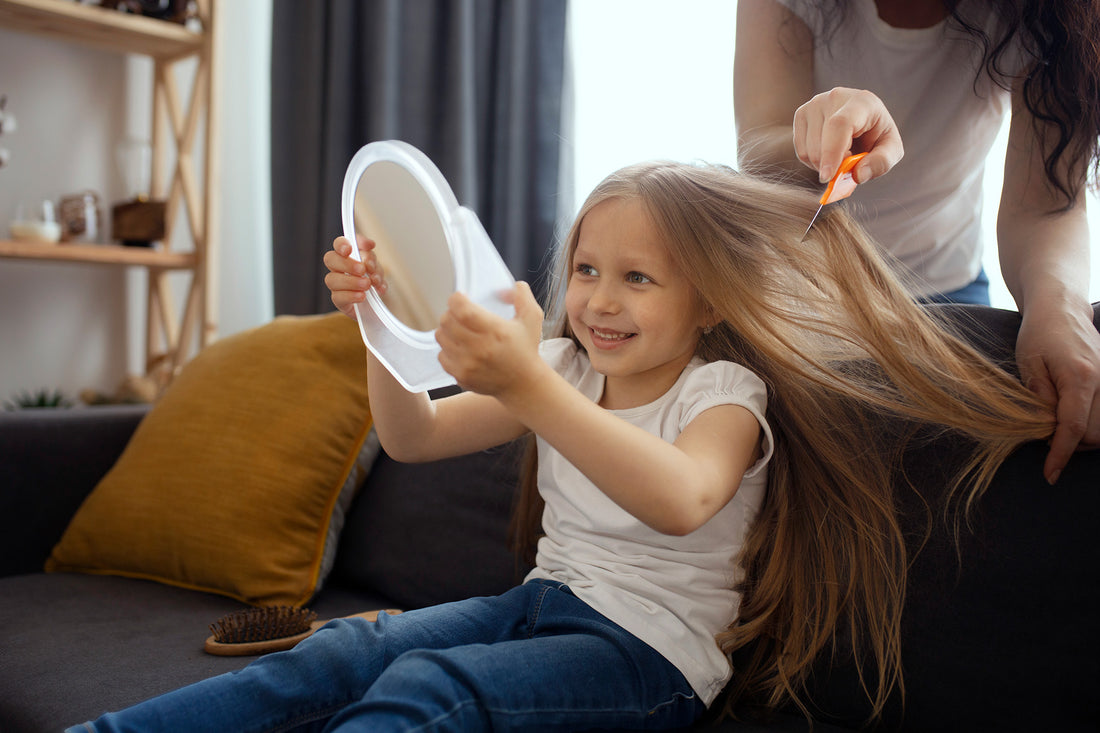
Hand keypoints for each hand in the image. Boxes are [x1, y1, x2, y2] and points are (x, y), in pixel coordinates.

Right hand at [322, 235, 386, 317]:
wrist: (377, 303)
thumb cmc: (372, 280)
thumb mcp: (376, 266)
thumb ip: (370, 255)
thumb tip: (369, 244)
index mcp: (347, 255)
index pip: (338, 244)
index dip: (341, 244)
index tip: (349, 249)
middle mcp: (338, 268)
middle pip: (330, 259)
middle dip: (347, 264)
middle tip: (362, 270)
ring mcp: (336, 285)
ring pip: (332, 279)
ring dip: (351, 281)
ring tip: (367, 284)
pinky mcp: (338, 300)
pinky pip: (338, 297)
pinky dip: (352, 296)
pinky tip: (362, 296)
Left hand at [435, 282, 544, 397]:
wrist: (523, 384)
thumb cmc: (526, 349)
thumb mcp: (532, 318)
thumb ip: (522, 296)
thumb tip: (510, 285)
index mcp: (495, 331)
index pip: (462, 309)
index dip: (456, 299)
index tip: (461, 297)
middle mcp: (479, 348)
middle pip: (447, 321)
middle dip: (451, 312)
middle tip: (460, 313)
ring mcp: (467, 364)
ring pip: (441, 336)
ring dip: (447, 329)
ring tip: (459, 329)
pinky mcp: (460, 376)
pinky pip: (441, 355)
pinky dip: (447, 348)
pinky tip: (459, 347)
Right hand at [794, 87, 904, 183]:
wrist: (863, 122)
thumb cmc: (877, 135)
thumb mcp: (891, 150)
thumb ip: (880, 163)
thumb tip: (858, 175)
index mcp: (861, 102)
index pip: (839, 124)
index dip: (832, 152)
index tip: (828, 177)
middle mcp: (834, 97)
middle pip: (821, 143)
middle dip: (832, 166)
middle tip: (849, 165)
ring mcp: (814, 104)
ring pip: (808, 150)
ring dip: (823, 165)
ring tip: (841, 156)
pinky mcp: (802, 114)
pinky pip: (801, 151)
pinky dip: (813, 162)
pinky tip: (827, 154)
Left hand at [1016, 304, 1099, 483]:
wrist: (1061, 308)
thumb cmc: (1038, 334)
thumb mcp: (1028, 364)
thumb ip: (1039, 397)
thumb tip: (1046, 428)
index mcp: (1080, 378)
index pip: (1074, 428)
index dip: (1060, 454)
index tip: (1049, 474)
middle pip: (1095, 434)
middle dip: (1070, 445)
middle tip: (1044, 438)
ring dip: (1082, 437)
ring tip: (1055, 428)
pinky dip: (1092, 424)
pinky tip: (1071, 420)